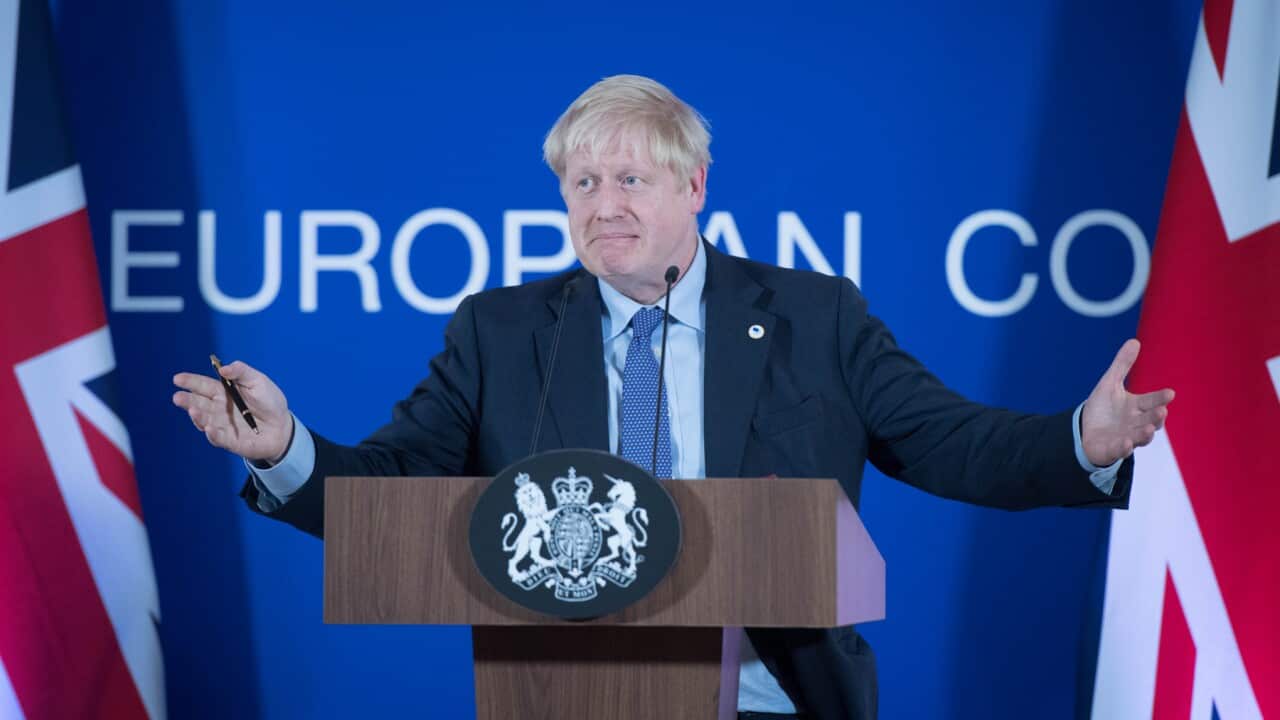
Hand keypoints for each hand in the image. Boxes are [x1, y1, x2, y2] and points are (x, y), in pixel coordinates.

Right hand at [172, 360, 292, 462]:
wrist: (283, 426)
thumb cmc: (269, 401)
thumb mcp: (258, 381)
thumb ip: (242, 372)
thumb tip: (223, 369)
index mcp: (223, 392)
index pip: (202, 386)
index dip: (190, 382)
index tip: (177, 379)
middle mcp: (218, 409)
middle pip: (199, 403)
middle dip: (187, 400)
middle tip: (178, 397)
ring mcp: (222, 425)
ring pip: (205, 421)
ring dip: (197, 417)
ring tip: (193, 410)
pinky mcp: (230, 441)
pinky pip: (218, 438)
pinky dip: (213, 434)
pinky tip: (209, 428)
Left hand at [1081, 339, 1174, 466]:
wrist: (1085, 431)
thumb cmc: (1103, 408)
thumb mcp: (1110, 384)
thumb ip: (1122, 365)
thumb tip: (1134, 340)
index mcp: (1137, 407)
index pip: (1151, 401)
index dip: (1160, 398)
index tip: (1170, 393)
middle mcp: (1135, 423)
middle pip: (1149, 420)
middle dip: (1156, 417)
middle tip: (1162, 411)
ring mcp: (1125, 438)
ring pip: (1139, 437)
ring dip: (1144, 434)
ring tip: (1148, 430)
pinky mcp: (1112, 450)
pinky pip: (1119, 450)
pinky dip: (1123, 448)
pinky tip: (1125, 443)